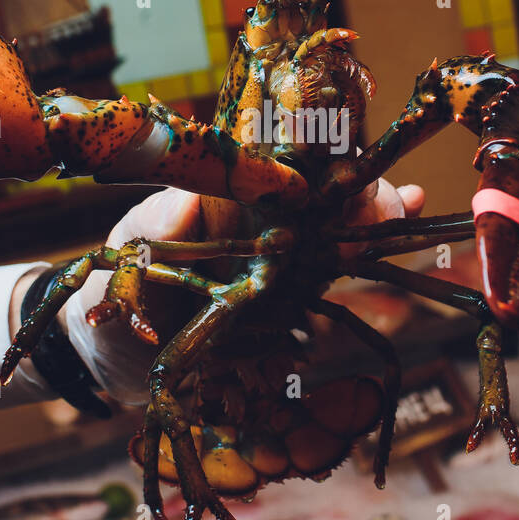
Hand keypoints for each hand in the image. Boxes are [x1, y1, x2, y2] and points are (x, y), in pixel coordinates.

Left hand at [64, 181, 424, 406]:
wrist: (108, 355)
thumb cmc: (110, 294)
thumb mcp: (124, 259)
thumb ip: (153, 227)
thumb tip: (186, 197)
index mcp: (219, 197)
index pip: (277, 170)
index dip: (315, 164)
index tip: (347, 173)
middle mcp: (253, 221)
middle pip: (319, 195)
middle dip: (361, 191)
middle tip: (397, 200)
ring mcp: (274, 260)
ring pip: (334, 229)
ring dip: (374, 216)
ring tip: (409, 208)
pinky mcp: (285, 300)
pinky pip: (329, 276)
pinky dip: (362, 256)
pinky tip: (396, 242)